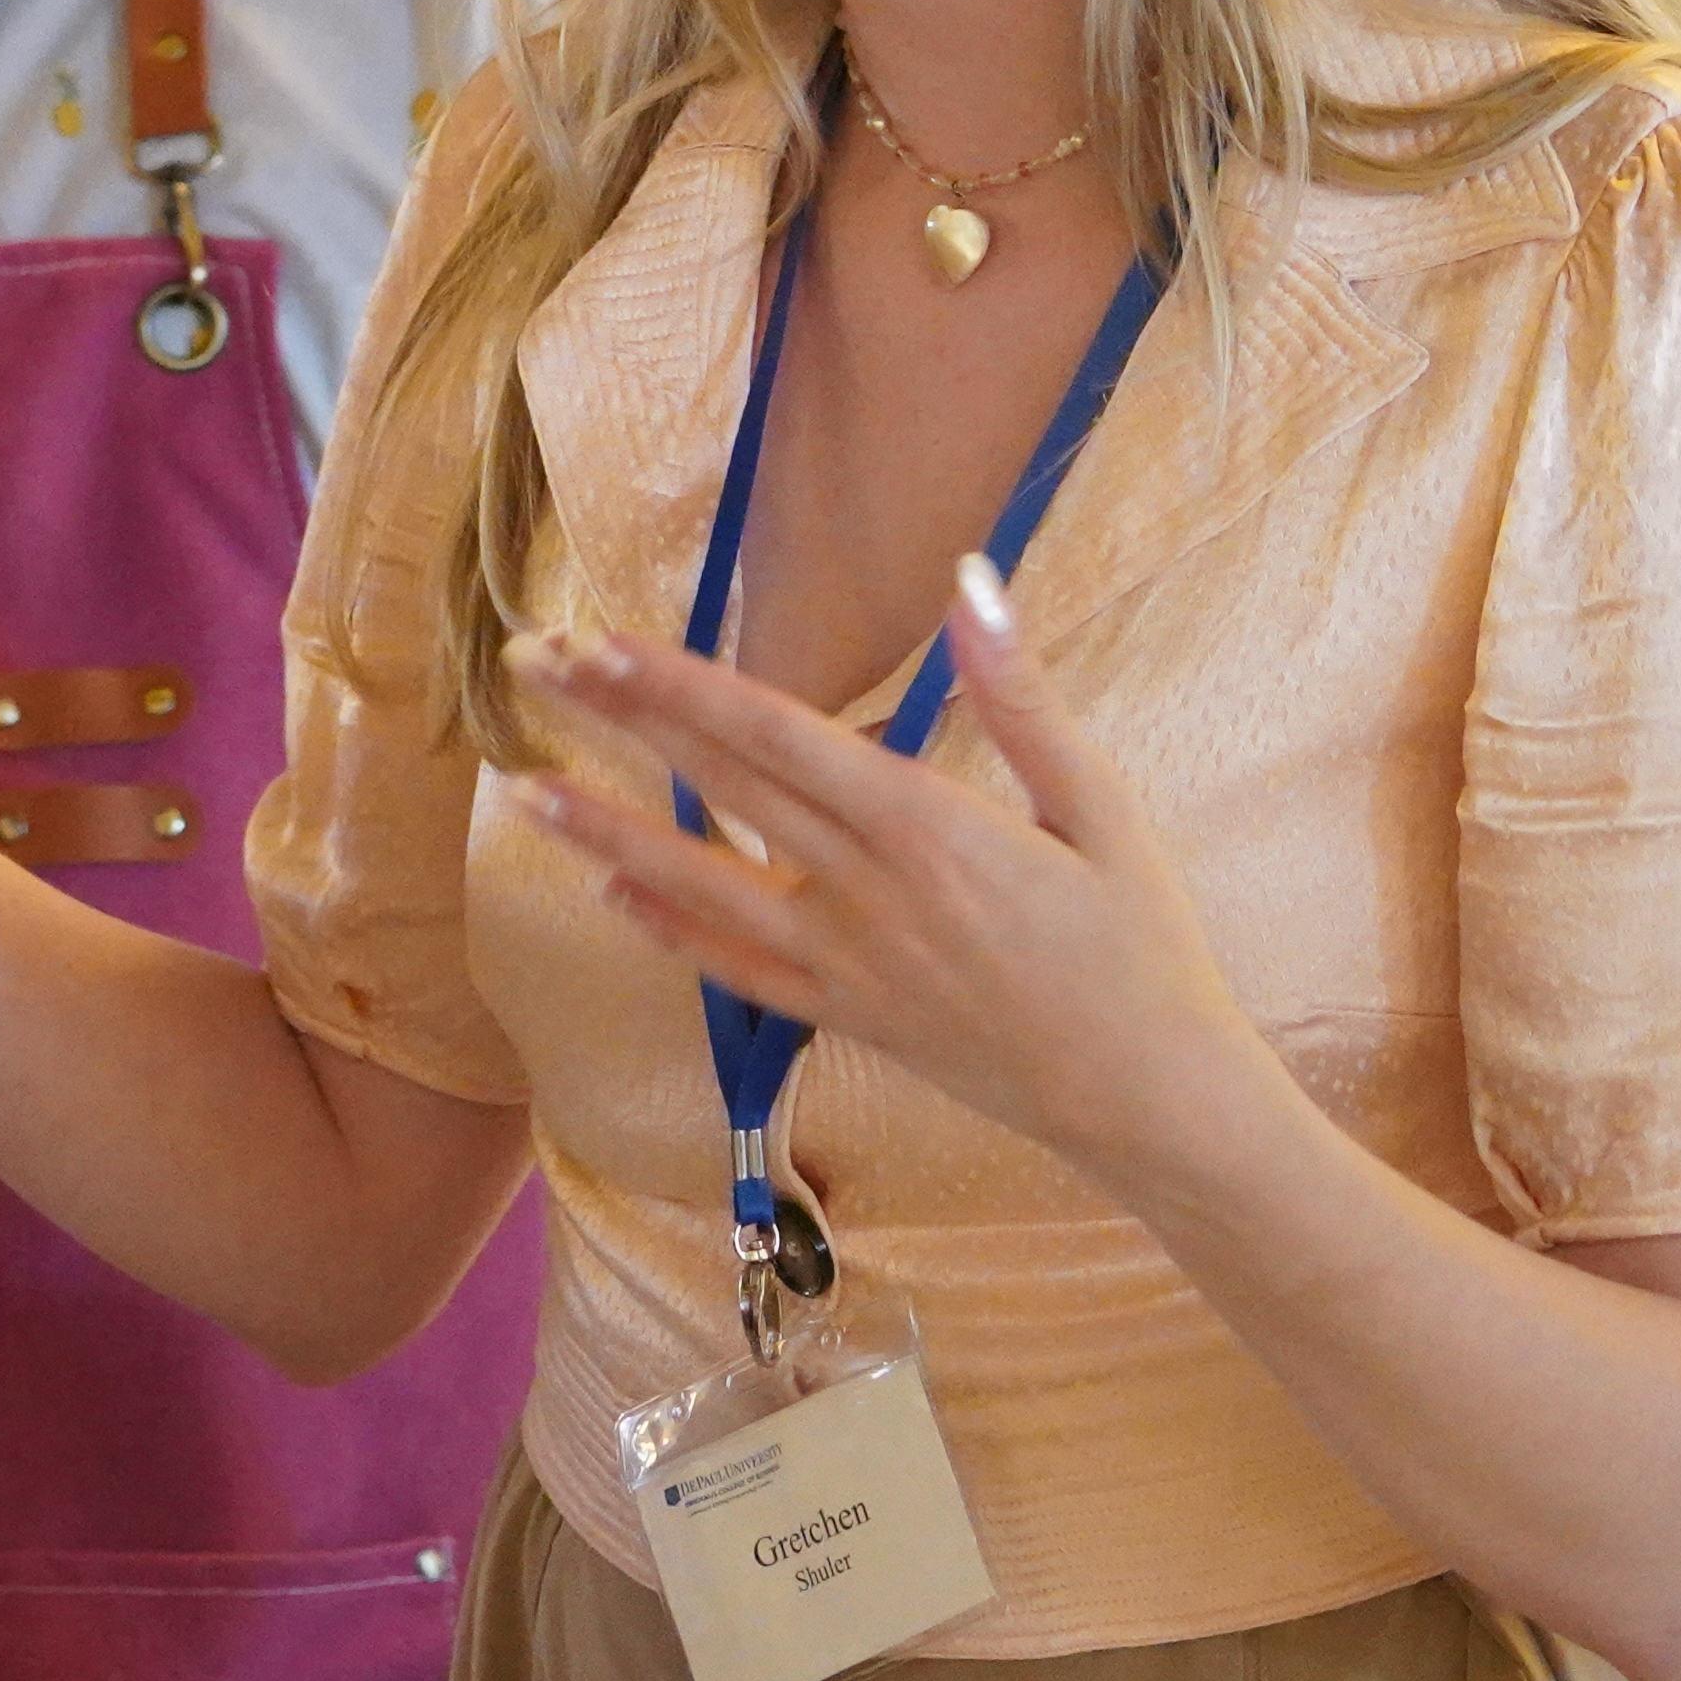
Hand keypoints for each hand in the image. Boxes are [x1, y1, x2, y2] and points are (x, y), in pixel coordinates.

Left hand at [506, 553, 1279, 1193]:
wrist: (1152, 1099)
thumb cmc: (1143, 943)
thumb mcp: (1101, 805)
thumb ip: (1022, 695)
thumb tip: (974, 580)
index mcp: (930, 827)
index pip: (775, 735)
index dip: (680, 685)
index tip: (605, 641)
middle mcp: (867, 893)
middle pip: (720, 790)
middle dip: (619, 722)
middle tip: (534, 665)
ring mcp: (846, 964)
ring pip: (701, 888)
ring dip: (608, 836)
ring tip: (528, 791)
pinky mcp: (847, 1019)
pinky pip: (738, 972)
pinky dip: (670, 933)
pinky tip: (613, 897)